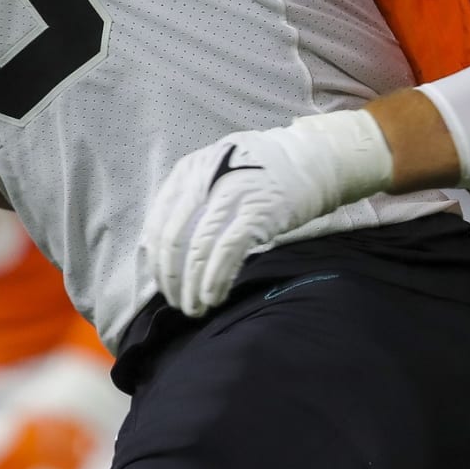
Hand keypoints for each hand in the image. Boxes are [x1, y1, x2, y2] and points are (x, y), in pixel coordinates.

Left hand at [139, 110, 393, 316]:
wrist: (312, 159)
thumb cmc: (262, 171)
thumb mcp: (218, 170)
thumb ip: (192, 198)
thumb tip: (164, 247)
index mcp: (190, 169)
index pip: (158, 221)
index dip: (157, 260)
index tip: (163, 283)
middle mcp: (206, 179)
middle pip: (173, 238)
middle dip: (171, 278)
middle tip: (176, 302)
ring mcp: (232, 195)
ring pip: (198, 250)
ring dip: (192, 287)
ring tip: (195, 308)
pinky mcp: (257, 212)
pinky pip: (226, 254)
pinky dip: (214, 281)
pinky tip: (214, 297)